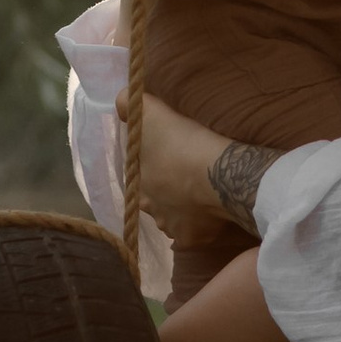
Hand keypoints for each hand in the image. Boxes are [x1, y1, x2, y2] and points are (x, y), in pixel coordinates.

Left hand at [120, 89, 230, 240]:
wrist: (219, 173)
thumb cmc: (182, 142)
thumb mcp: (151, 113)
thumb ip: (129, 104)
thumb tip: (120, 101)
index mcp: (139, 185)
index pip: (140, 177)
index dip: (152, 166)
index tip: (168, 157)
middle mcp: (151, 210)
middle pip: (155, 201)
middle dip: (165, 193)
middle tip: (185, 178)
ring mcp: (172, 228)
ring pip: (172, 220)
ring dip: (181, 210)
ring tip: (199, 196)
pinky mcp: (194, 240)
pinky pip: (194, 235)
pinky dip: (201, 227)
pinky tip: (211, 214)